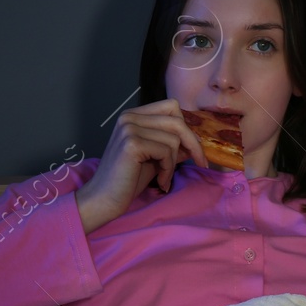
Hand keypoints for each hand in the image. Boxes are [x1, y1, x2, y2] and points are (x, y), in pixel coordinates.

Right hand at [75, 99, 206, 232]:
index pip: (171, 107)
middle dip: (193, 144)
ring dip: (174, 163)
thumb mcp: (156, 159)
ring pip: (174, 139)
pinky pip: (166, 152)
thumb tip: (195, 141)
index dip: (188, 128)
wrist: (105, 198)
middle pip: (177, 121)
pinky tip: (160, 181)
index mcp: (133, 116)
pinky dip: (168, 169)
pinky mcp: (132, 144)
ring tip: (164, 178)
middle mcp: (129, 117)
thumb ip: (172, 146)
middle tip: (200, 163)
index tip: (195, 149)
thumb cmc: (128, 180)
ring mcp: (129, 128)